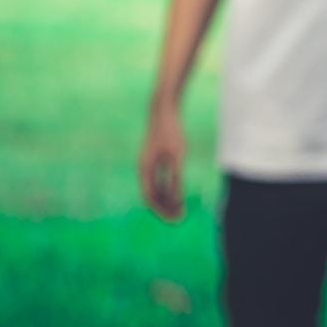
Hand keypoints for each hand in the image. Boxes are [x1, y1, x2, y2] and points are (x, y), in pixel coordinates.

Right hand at [139, 103, 185, 220]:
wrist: (165, 109)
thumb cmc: (171, 131)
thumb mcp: (177, 155)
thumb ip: (176, 176)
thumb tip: (178, 197)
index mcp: (145, 169)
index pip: (150, 196)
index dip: (161, 209)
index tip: (175, 218)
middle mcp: (144, 168)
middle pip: (152, 194)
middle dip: (165, 207)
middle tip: (180, 218)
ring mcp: (149, 163)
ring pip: (155, 187)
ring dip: (167, 199)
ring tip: (182, 209)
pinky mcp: (155, 157)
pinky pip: (159, 179)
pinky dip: (168, 188)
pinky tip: (179, 193)